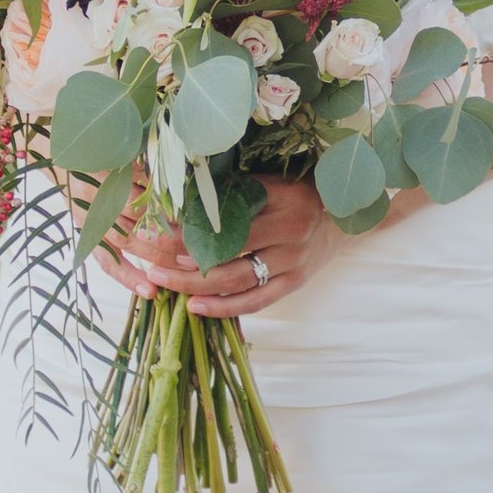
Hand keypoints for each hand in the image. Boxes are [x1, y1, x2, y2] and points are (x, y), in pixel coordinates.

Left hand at [95, 172, 338, 317]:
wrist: (343, 219)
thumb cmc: (299, 194)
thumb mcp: (272, 183)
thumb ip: (234, 190)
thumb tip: (181, 198)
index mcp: (284, 204)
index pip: (229, 221)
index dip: (193, 230)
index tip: (157, 231)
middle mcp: (291, 236)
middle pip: (229, 255)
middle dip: (185, 261)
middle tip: (149, 262)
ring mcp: (293, 265)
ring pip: (239, 283)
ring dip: (197, 286)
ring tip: (162, 283)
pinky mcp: (293, 285)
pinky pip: (255, 302)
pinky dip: (224, 308)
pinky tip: (195, 309)